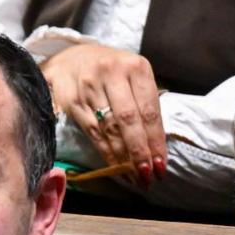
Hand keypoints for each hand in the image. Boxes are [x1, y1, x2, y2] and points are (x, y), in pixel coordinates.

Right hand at [41, 39, 164, 179]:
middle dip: (139, 152)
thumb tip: (156, 146)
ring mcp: (90, 87)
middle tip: (147, 176)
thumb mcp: (135, 77)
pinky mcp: (73, 101)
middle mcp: (112, 74)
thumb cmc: (113, 72)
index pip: (149, 110)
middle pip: (128, 120)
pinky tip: (115, 166)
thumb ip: (146, 103)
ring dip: (122, 157)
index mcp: (136, 67)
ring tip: (134, 176)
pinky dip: (105, 152)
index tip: (161, 165)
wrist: (73, 58)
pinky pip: (92, 132)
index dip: (155, 141)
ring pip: (109, 129)